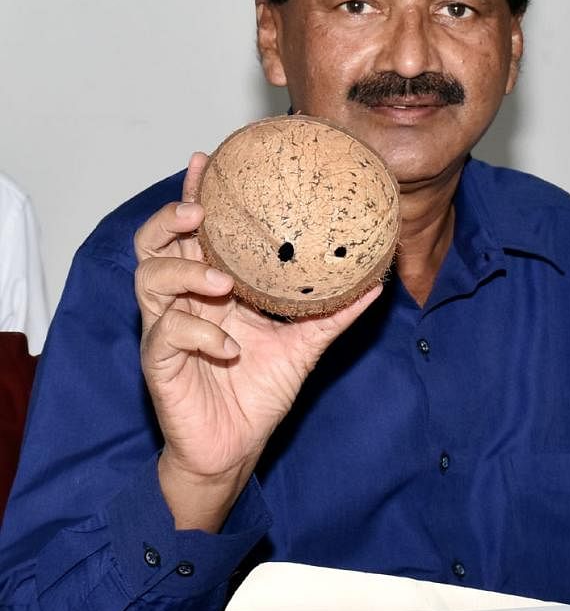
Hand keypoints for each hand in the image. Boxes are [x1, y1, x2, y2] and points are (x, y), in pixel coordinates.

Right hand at [135, 152, 381, 530]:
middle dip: (172, 220)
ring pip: (151, 279)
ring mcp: (166, 330)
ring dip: (185, 273)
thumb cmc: (259, 393)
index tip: (207, 161)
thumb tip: (377, 283)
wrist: (236, 448)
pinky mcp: (159, 362)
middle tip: (200, 214)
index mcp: (213, 289)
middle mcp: (184, 302)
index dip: (196, 196)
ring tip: (221, 282)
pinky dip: (200, 333)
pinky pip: (167, 333)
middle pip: (156, 244)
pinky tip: (229, 347)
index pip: (196, 233)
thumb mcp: (304, 346)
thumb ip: (334, 314)